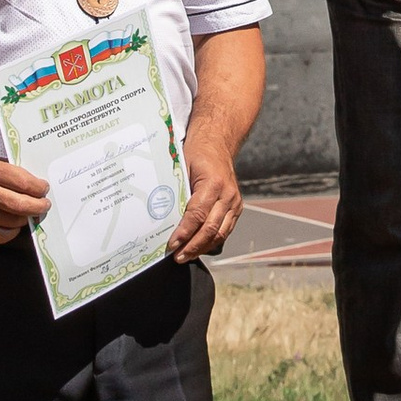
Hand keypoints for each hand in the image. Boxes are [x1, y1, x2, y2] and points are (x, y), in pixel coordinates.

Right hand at [0, 152, 49, 245]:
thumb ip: (9, 173)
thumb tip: (37, 187)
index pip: (23, 181)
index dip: (38, 188)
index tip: (44, 190)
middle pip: (21, 204)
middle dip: (38, 206)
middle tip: (44, 206)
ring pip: (14, 221)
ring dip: (24, 219)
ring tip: (26, 214)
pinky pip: (1, 236)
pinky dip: (11, 231)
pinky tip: (12, 225)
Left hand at [171, 127, 242, 261]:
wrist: (217, 143)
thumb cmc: (197, 155)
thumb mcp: (183, 169)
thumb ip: (178, 193)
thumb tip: (163, 219)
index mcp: (213, 183)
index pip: (197, 214)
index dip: (184, 232)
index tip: (172, 244)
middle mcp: (228, 194)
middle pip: (210, 228)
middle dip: (192, 245)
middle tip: (177, 257)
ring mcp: (235, 201)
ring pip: (220, 233)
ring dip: (202, 247)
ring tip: (186, 256)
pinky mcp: (237, 207)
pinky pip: (226, 230)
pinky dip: (212, 241)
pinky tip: (199, 248)